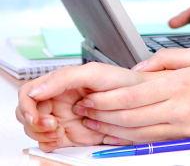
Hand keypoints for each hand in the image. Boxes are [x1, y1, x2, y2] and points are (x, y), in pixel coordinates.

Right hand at [16, 63, 144, 151]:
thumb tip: (36, 91)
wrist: (137, 99)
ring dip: (41, 134)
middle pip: (26, 114)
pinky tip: (61, 138)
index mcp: (59, 83)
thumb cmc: (119, 80)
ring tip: (59, 130)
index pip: (29, 93)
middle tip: (52, 124)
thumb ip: (63, 78)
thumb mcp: (92, 73)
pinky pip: (47, 143)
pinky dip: (48, 144)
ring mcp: (61, 117)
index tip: (35, 116)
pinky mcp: (68, 134)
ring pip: (34, 130)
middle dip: (33, 123)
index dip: (26, 106)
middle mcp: (57, 100)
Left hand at [69, 49, 189, 142]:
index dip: (108, 98)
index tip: (91, 96)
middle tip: (84, 110)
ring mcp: (183, 126)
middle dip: (102, 114)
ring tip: (93, 124)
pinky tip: (117, 135)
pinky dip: (130, 139)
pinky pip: (152, 140)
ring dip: (111, 129)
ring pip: (138, 132)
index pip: (135, 94)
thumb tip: (139, 67)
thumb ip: (166, 58)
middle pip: (131, 115)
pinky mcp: (187, 136)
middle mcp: (180, 107)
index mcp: (181, 83)